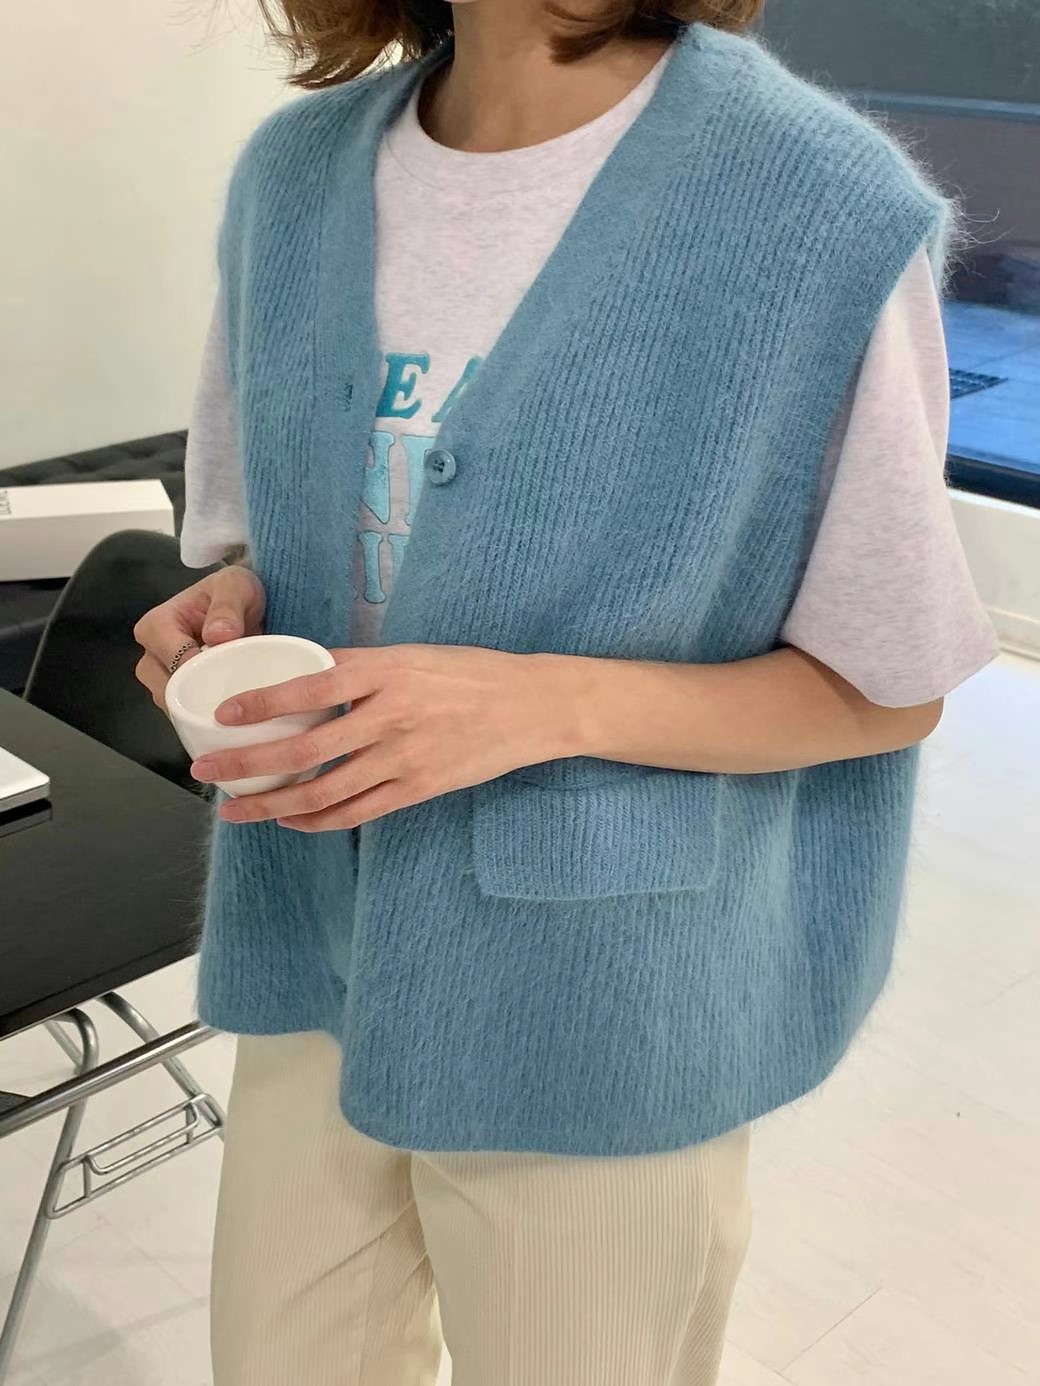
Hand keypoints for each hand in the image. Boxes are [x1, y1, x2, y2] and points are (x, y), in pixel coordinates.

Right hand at [133, 564, 265, 708]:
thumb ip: (227, 607)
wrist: (248, 604)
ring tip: (234, 701)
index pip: (170, 657)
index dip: (196, 669)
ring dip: (201, 705)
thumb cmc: (234, 591)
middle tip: (233, 693)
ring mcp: (163, 675)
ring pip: (173, 703)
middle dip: (197, 693)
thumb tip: (217, 636)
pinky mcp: (179, 690)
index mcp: (157, 624)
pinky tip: (230, 709)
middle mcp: (152, 652)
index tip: (224, 672)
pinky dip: (205, 712)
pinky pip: (185, 710)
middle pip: (164, 686)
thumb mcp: (236, 587)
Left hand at [189, 644, 582, 830]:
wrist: (532, 707)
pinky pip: (358, 812)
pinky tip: (291, 819)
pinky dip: (319, 819)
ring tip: (236, 809)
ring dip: (272, 804)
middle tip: (206, 771)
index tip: (223, 714)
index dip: (261, 704)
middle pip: (305, 750)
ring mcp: (405, 758)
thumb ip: (361, 668)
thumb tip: (305, 672)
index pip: (309, 689)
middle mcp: (390, 716)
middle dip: (248, 764)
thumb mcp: (413, 654)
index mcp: (386, 672)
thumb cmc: (470, 674)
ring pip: (324, 791)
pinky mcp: (419, 788)